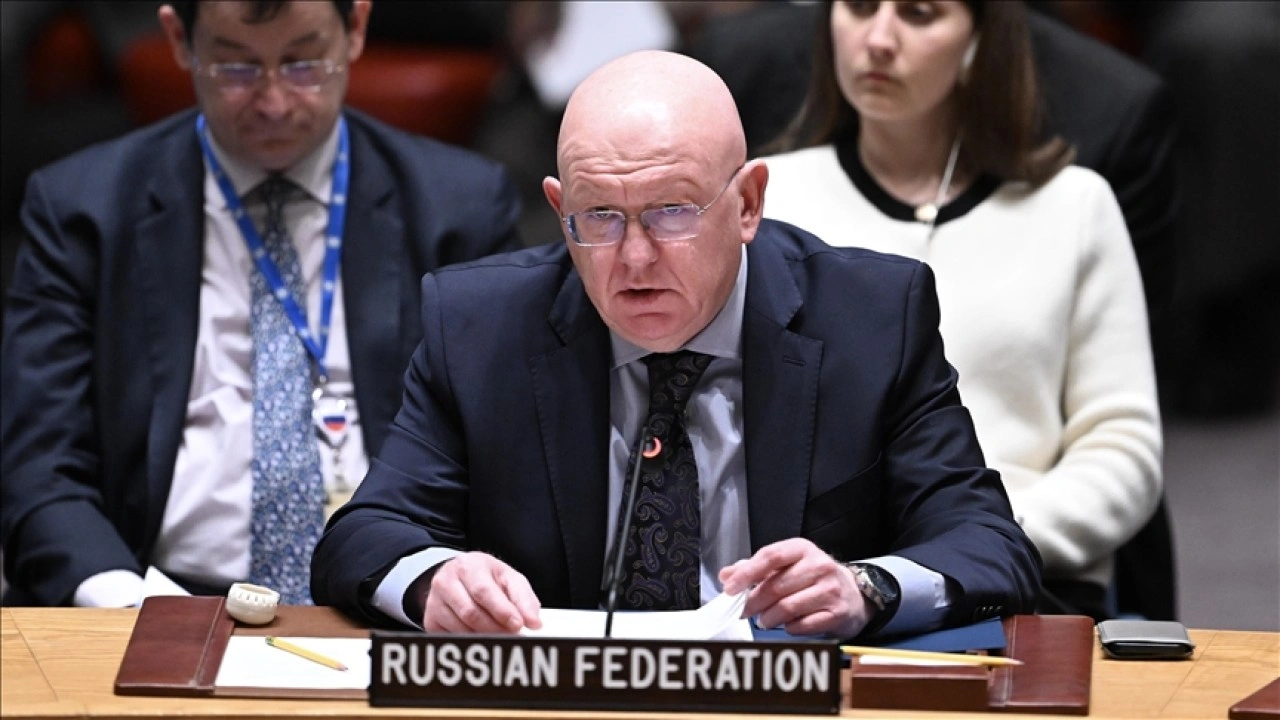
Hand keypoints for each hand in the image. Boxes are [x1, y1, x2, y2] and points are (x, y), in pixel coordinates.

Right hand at [422, 552, 541, 633]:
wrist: (457, 575)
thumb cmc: (486, 577)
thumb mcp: (508, 578)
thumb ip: (524, 598)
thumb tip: (534, 622)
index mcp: (468, 566)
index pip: (483, 591)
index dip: (502, 611)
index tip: (518, 625)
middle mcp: (445, 581)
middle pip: (470, 613)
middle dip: (495, 628)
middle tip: (513, 636)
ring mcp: (434, 601)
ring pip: (460, 628)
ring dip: (484, 637)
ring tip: (500, 636)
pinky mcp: (430, 620)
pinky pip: (451, 638)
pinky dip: (470, 641)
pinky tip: (481, 636)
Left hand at [719, 538, 871, 637]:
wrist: (852, 595)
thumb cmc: (812, 578)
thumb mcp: (786, 565)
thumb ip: (755, 568)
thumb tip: (727, 575)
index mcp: (802, 549)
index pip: (771, 556)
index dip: (747, 573)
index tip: (730, 588)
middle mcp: (819, 566)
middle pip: (776, 586)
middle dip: (754, 602)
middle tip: (744, 611)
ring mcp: (830, 590)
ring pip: (787, 607)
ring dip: (768, 618)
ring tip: (764, 619)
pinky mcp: (836, 613)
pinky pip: (802, 625)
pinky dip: (788, 627)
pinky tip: (786, 624)